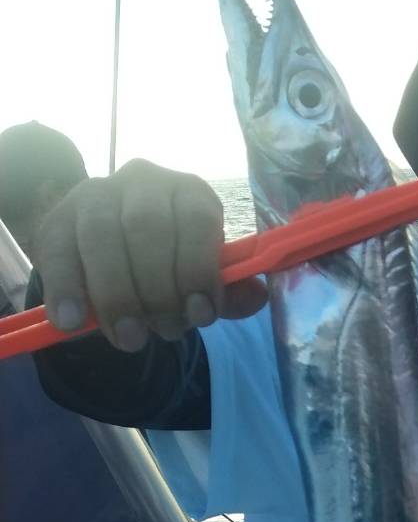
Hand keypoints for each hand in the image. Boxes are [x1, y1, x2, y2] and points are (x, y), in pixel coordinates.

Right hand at [36, 158, 266, 352]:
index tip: (199, 317)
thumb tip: (256, 295)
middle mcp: (143, 182)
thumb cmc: (171, 268)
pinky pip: (57, 250)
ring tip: (129, 339)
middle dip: (157, 290)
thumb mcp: (202, 279)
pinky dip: (65, 288)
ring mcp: (96, 195)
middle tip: (165, 334)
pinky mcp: (57, 219)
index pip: (196, 220)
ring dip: (116, 295)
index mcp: (189, 192)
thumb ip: (229, 292)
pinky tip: (72, 322)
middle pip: (146, 228)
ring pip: (101, 237)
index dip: (198, 270)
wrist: (116, 257)